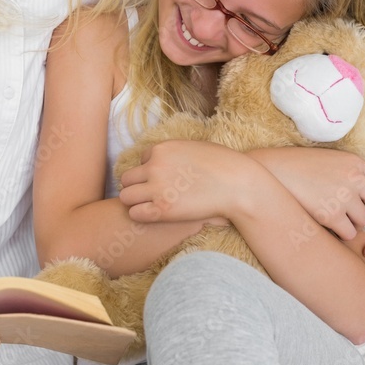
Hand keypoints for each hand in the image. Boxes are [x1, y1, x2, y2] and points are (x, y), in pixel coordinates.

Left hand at [118, 140, 248, 224]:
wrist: (239, 185)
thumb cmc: (223, 166)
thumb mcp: (194, 148)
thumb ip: (175, 153)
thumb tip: (166, 158)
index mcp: (161, 149)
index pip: (142, 160)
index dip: (152, 171)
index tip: (166, 180)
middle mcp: (154, 166)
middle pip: (127, 179)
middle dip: (138, 187)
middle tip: (153, 196)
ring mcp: (156, 188)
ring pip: (126, 196)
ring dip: (136, 202)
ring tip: (152, 207)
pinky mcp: (162, 209)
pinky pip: (134, 213)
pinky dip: (141, 216)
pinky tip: (155, 216)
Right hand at [248, 148, 364, 240]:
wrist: (270, 171)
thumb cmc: (294, 165)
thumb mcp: (327, 159)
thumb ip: (348, 171)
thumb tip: (362, 191)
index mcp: (354, 162)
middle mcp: (354, 178)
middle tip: (364, 217)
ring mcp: (344, 197)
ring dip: (355, 224)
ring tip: (339, 221)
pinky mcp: (332, 215)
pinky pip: (350, 233)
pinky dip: (343, 233)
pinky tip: (330, 227)